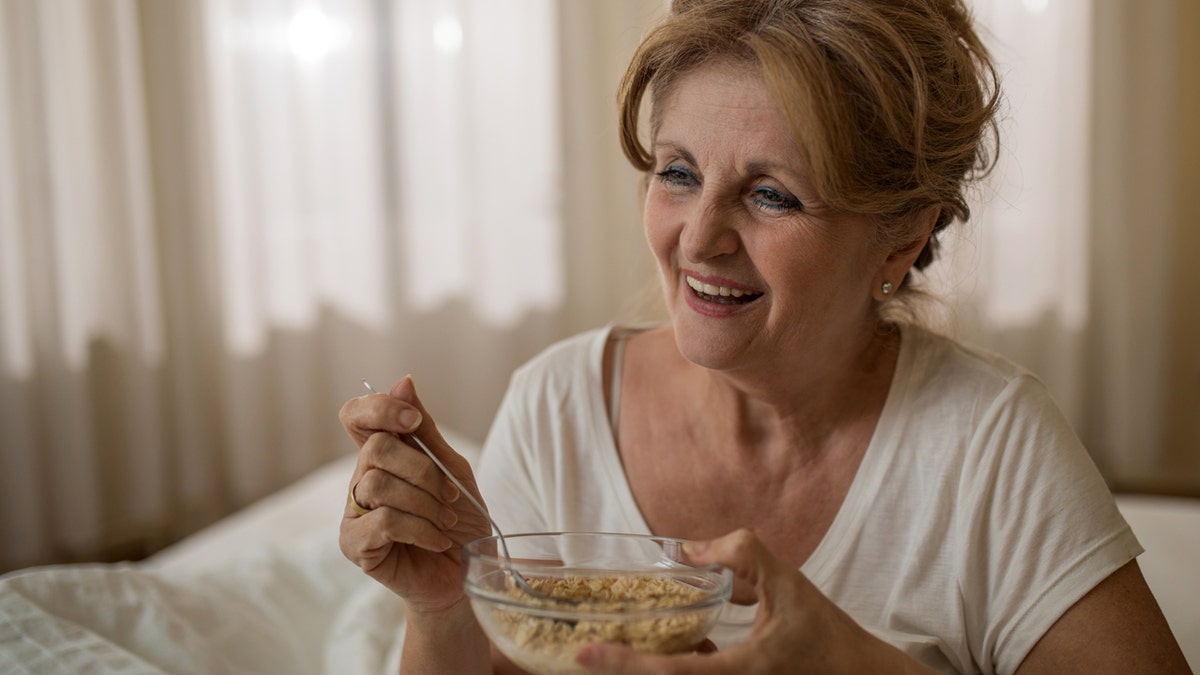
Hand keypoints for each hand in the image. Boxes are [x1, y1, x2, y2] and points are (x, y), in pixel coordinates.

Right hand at [338, 376, 491, 613]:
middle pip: (374, 448)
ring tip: (445, 521)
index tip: (413, 421)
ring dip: (425, 504)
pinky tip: (435, 540)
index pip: (356, 416)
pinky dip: (420, 528)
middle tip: (449, 494)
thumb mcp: (454, 469)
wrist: (467, 576)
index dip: (379, 408)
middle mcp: (362, 479)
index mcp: (383, 456)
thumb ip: (426, 430)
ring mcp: (354, 512)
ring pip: (378, 484)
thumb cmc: (460, 523)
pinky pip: (382, 521)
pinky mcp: (354, 545)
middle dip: (422, 469)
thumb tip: (403, 381)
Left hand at [576, 529, 928, 673]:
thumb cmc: (828, 637)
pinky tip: (675, 642)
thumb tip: (689, 549)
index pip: (671, 674)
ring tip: (608, 643)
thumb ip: (744, 555)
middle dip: (620, 668)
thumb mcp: (791, 584)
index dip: (624, 664)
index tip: (585, 653)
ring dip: (642, 663)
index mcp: (741, 672)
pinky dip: (671, 662)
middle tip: (581, 648)